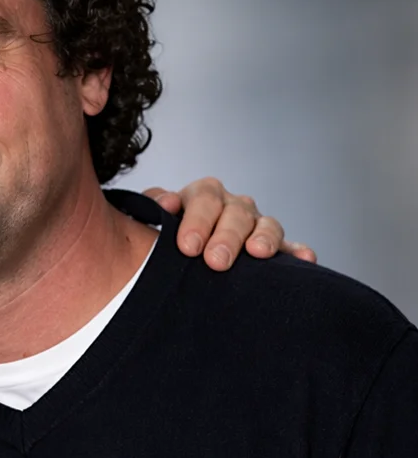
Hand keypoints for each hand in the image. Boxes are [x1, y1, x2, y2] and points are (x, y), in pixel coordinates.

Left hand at [145, 178, 316, 269]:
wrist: (179, 255)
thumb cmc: (163, 236)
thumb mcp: (152, 218)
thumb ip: (152, 206)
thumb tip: (167, 202)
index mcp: (203, 196)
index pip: (204, 198)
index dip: (197, 220)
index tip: (187, 247)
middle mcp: (232, 206)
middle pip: (236, 213)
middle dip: (226, 237)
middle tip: (215, 261)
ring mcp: (256, 225)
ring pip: (266, 225)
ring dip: (264, 238)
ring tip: (257, 253)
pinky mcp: (275, 247)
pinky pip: (290, 246)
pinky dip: (297, 251)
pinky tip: (305, 258)